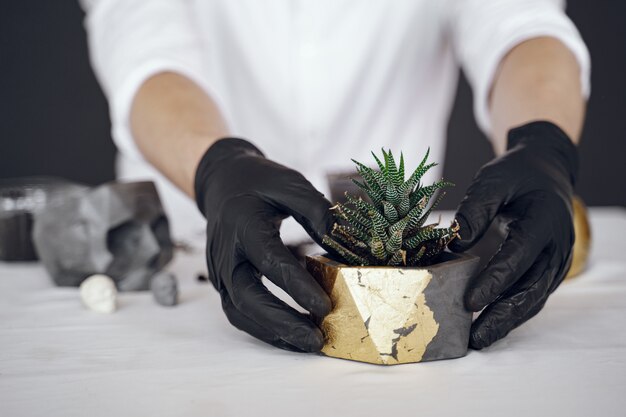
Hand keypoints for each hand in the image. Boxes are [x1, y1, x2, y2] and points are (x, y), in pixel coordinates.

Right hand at [194, 138, 333, 351]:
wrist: (222, 182)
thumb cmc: (259, 182)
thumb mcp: (291, 185)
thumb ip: (318, 213)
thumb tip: (346, 248)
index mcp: (242, 223)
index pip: (270, 261)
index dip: (298, 287)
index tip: (325, 307)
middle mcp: (225, 251)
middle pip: (247, 297)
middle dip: (282, 322)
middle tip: (316, 339)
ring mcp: (219, 269)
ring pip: (240, 312)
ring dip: (273, 332)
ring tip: (308, 343)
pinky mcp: (221, 281)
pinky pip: (239, 311)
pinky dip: (263, 328)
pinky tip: (290, 335)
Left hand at [449, 121, 578, 348]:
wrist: (547, 173)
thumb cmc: (517, 175)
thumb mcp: (493, 180)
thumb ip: (475, 209)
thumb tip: (455, 244)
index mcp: (544, 220)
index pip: (519, 256)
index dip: (495, 281)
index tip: (470, 302)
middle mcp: (556, 246)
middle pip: (531, 288)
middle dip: (502, 316)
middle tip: (475, 338)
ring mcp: (556, 262)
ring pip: (533, 299)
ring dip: (507, 322)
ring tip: (478, 340)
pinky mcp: (548, 272)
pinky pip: (532, 297)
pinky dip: (512, 314)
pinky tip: (490, 326)